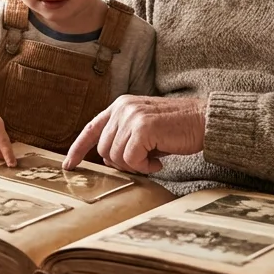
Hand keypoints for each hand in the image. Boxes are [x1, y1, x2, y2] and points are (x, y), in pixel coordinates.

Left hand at [63, 96, 206, 173]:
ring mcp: (132, 116)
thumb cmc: (178, 129)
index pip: (91, 128)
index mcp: (120, 106)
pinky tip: (160, 162)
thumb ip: (124, 137)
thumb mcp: (145, 128)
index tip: (69, 165)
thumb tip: (108, 160)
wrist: (205, 121)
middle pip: (104, 150)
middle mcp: (122, 108)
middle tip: (144, 162)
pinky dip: (145, 167)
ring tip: (154, 159)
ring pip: (116, 157)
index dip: (78, 149)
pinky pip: (132, 160)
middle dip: (122, 163)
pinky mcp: (143, 128)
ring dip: (136, 166)